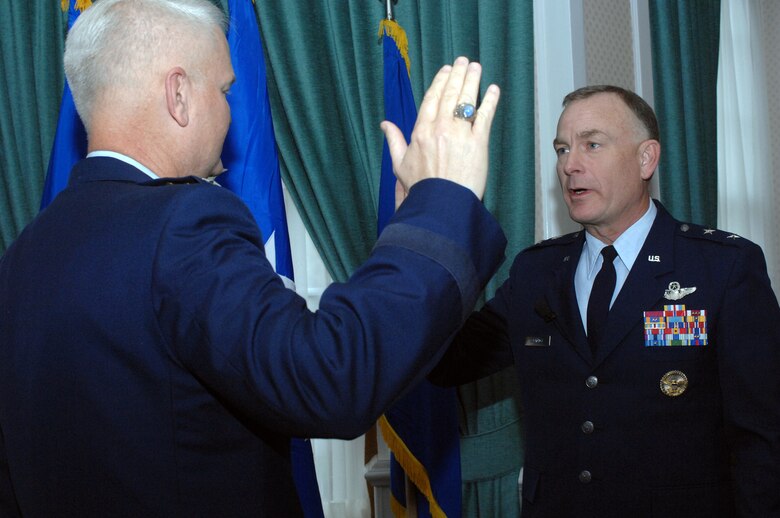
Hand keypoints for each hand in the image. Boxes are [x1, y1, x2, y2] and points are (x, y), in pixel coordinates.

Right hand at [381, 57, 499, 199]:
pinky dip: (490, 101)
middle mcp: (440, 127)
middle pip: (450, 94)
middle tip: (463, 61)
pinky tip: (493, 89)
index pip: (431, 99)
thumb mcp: (400, 164)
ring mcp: (460, 133)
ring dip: (472, 80)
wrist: (440, 203)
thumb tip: (384, 124)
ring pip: (466, 99)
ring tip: (476, 67)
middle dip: (457, 74)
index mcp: (421, 131)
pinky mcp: (478, 142)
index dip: (440, 82)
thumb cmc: (421, 187)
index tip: (445, 70)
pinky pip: (485, 115)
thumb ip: (394, 140)